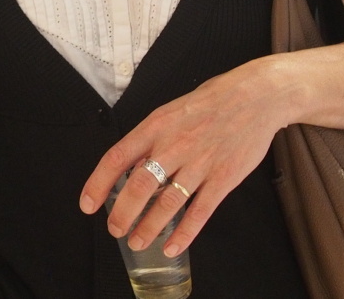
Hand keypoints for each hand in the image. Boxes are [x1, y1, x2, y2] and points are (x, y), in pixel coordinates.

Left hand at [78, 57, 287, 256]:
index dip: (99, 183)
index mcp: (156, 126)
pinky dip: (185, 233)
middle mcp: (174, 145)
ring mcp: (200, 163)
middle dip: (122, 213)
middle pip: (139, 186)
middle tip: (114, 229)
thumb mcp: (172, 111)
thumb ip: (152, 138)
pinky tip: (172, 247)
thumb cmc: (211, 101)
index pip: (117, 157)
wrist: (255, 96)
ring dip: (149, 227)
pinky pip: (200, 211)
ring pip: (168, 203)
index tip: (88, 204)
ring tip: (137, 242)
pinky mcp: (224, 178)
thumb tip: (132, 165)